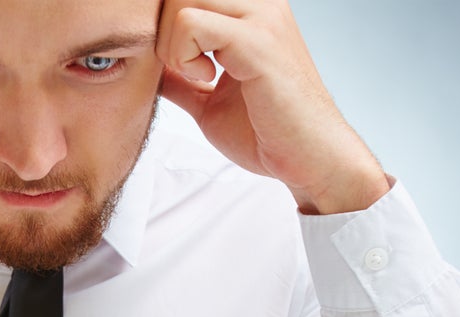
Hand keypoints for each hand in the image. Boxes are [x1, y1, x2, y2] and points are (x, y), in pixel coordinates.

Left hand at [157, 0, 388, 214]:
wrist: (307, 158)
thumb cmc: (266, 133)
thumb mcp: (209, 101)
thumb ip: (182, 79)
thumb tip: (152, 71)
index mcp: (248, 12)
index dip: (166, 31)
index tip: (182, 67)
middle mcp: (258, 3)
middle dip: (163, 33)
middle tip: (184, 71)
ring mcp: (261, 17)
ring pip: (180, 1)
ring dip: (172, 45)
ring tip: (198, 76)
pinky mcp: (258, 41)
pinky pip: (190, 24)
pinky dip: (183, 56)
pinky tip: (208, 79)